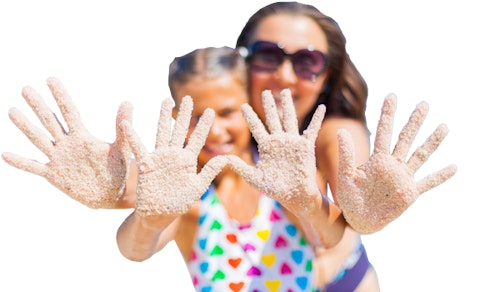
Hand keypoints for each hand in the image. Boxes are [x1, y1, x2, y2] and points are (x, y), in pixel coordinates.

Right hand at [2, 77, 131, 207]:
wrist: (112, 194)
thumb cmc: (118, 170)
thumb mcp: (121, 148)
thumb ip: (123, 127)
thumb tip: (128, 102)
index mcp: (83, 136)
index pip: (69, 112)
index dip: (61, 96)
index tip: (51, 79)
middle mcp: (67, 144)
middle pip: (50, 121)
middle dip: (39, 105)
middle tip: (26, 88)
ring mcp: (59, 159)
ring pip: (39, 139)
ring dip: (26, 126)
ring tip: (12, 111)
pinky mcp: (54, 175)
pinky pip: (34, 167)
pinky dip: (21, 162)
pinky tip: (5, 155)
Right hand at [121, 96, 227, 215]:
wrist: (157, 217)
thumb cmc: (177, 204)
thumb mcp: (197, 188)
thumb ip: (210, 172)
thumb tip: (226, 158)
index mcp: (188, 162)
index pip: (197, 139)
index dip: (204, 126)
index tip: (211, 111)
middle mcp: (174, 156)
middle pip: (180, 130)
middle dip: (185, 115)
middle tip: (189, 98)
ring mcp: (159, 158)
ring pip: (162, 133)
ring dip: (164, 117)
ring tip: (166, 100)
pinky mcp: (145, 164)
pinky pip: (138, 148)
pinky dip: (132, 136)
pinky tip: (127, 123)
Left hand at [227, 89, 324, 214]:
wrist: (295, 196)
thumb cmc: (275, 189)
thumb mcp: (254, 178)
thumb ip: (240, 166)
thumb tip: (222, 158)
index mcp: (267, 147)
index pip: (257, 128)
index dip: (250, 117)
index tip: (243, 105)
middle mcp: (279, 141)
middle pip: (273, 118)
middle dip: (269, 105)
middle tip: (265, 91)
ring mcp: (293, 142)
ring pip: (289, 119)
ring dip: (288, 105)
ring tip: (286, 91)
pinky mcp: (306, 146)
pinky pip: (313, 129)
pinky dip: (318, 118)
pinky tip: (322, 107)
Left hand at [336, 94, 456, 233]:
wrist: (358, 221)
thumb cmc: (350, 198)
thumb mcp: (346, 176)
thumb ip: (345, 154)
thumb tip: (341, 130)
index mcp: (376, 159)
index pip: (384, 132)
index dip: (388, 114)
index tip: (392, 96)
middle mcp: (392, 164)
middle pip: (406, 139)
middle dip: (414, 122)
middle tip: (424, 103)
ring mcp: (403, 178)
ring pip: (420, 156)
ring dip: (432, 142)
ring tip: (444, 127)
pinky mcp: (410, 193)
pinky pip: (428, 183)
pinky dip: (440, 176)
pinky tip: (454, 167)